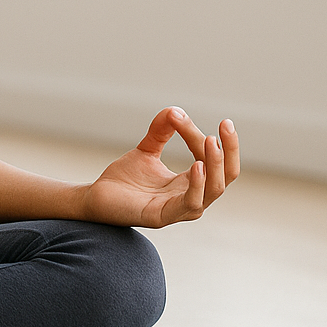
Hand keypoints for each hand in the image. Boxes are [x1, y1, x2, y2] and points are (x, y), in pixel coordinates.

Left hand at [81, 107, 238, 228]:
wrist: (96, 198)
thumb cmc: (124, 179)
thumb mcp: (146, 150)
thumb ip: (160, 132)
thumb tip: (174, 110)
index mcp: (192, 183)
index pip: (210, 158)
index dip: (198, 135)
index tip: (179, 116)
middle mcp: (192, 197)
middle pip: (226, 176)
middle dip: (229, 150)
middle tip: (226, 125)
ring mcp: (180, 209)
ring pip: (214, 189)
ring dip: (216, 164)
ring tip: (211, 140)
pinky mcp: (164, 216)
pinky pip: (191, 202)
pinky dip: (197, 184)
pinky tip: (197, 165)